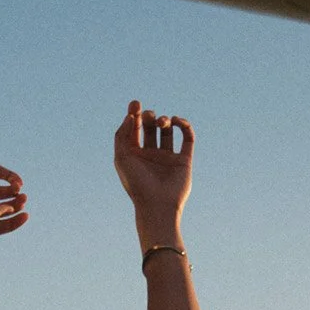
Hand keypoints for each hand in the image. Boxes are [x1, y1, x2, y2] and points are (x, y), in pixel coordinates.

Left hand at [113, 101, 192, 233]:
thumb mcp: (121, 157)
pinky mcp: (184, 160)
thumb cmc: (136, 184)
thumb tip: (131, 116)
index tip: (135, 104)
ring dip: (165, 120)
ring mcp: (168, 156)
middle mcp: (151, 154)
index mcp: (135, 154)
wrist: (157, 206)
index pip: (135, 128)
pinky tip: (177, 121)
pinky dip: (184, 125)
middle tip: (149, 116)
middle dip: (150, 116)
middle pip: (151, 126)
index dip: (135, 113)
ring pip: (168, 130)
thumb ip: (122, 135)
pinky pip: (187, 137)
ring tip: (162, 122)